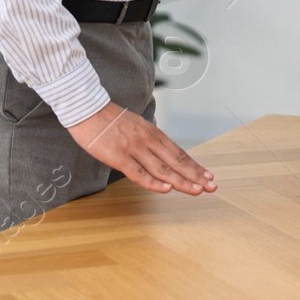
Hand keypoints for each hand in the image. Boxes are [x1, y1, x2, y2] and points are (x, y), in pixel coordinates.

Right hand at [67, 102, 216, 195]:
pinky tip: (166, 189)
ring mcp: (134, 149)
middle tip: (212, 187)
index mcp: (153, 133)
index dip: (194, 166)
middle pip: (176, 161)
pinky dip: (153, 182)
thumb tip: (161, 155)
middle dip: (195, 175)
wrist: (88, 109)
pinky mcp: (119, 157)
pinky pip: (139, 173)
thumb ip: (149, 141)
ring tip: (196, 190)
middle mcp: (148, 140)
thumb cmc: (110, 120)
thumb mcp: (137, 126)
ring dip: (181, 181)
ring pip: (162, 169)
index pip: (179, 153)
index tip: (208, 177)